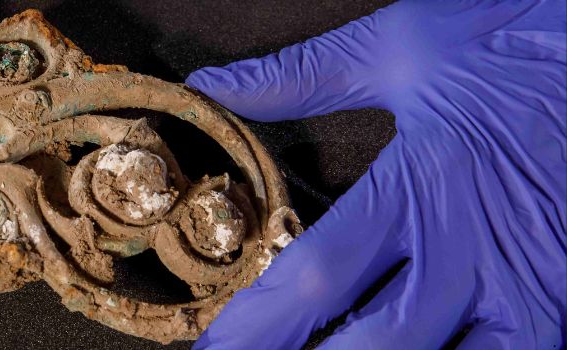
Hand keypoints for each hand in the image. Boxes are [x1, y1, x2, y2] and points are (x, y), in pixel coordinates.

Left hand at [186, 1, 564, 347]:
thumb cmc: (519, 42)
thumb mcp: (404, 46)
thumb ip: (300, 76)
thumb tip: (214, 86)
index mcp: (419, 186)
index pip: (315, 277)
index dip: (254, 329)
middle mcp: (473, 249)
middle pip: (374, 347)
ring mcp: (530, 286)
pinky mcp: (566, 300)